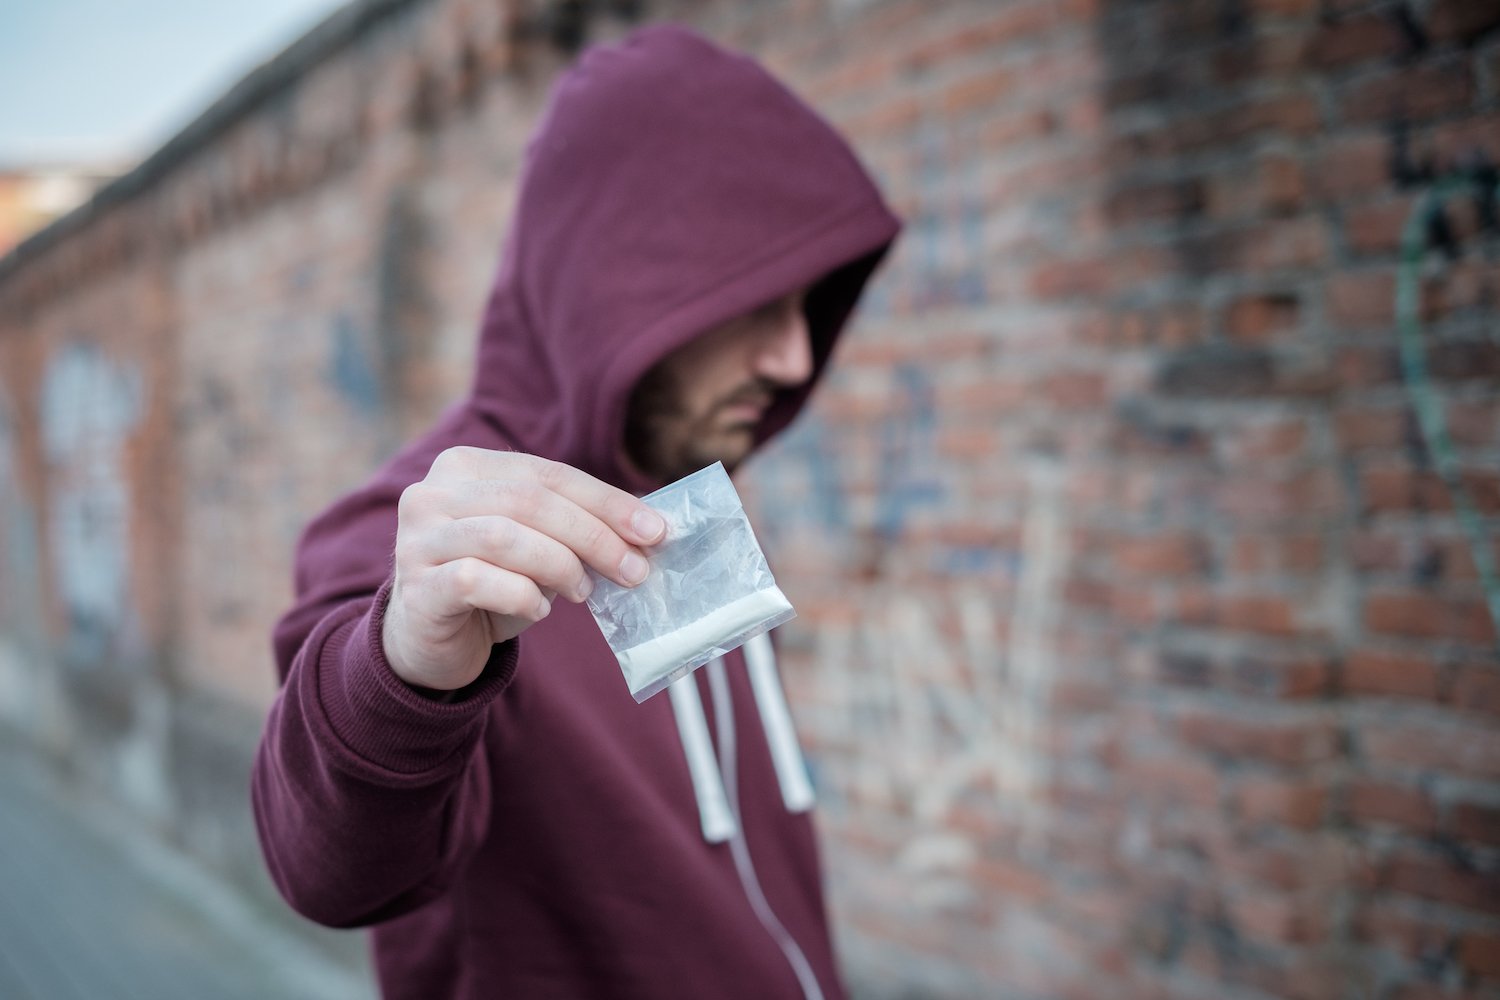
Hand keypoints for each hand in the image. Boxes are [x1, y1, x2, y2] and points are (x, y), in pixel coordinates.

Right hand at [382, 448, 666, 690]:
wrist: (428, 640)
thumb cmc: (492, 583)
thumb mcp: (536, 545)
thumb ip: (577, 527)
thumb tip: (648, 530)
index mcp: (465, 466)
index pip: (549, 474)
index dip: (607, 502)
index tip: (655, 531)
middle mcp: (432, 493)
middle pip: (530, 501)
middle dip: (594, 536)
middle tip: (634, 571)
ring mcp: (417, 539)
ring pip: (504, 536)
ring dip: (559, 565)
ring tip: (583, 591)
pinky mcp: (416, 588)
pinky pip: (476, 580)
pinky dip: (521, 595)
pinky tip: (540, 609)